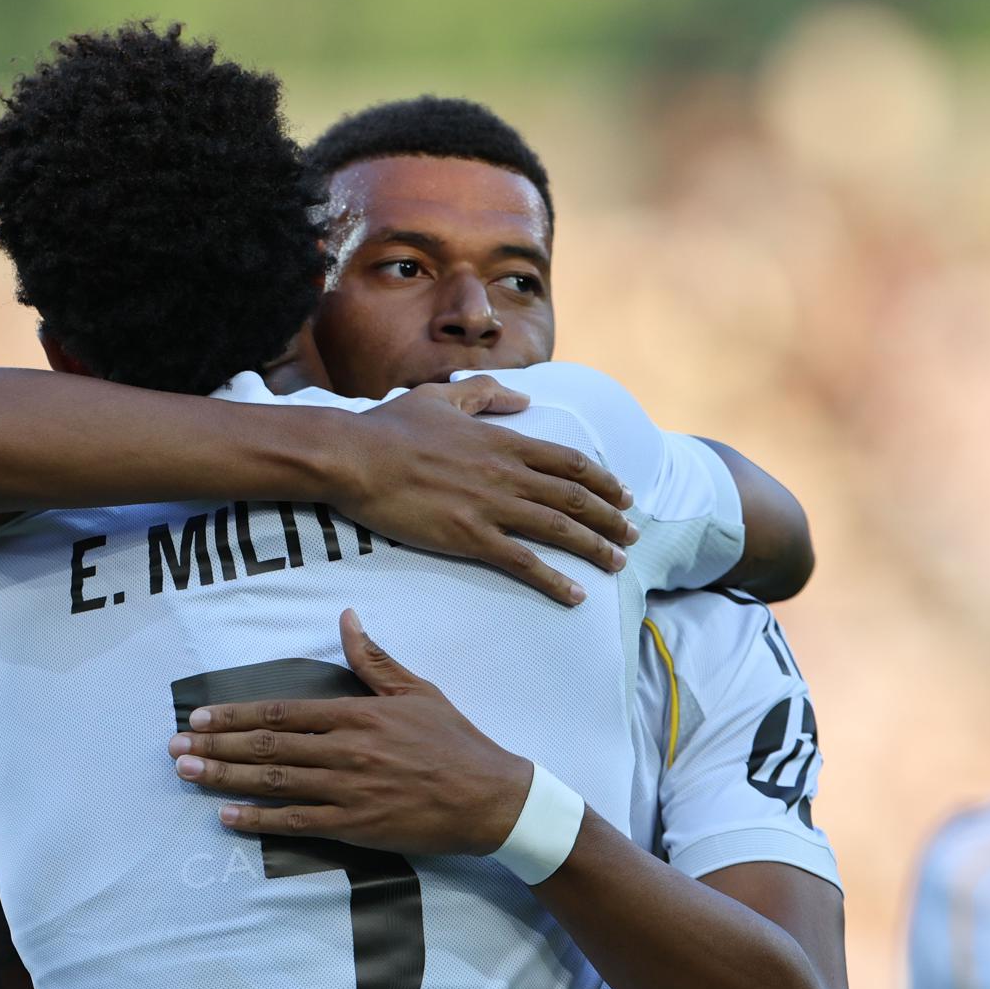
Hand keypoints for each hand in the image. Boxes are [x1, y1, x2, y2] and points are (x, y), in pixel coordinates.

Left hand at [169, 610, 532, 855]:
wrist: (490, 797)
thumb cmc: (455, 742)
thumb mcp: (416, 690)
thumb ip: (373, 659)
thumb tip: (346, 618)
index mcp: (356, 715)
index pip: (281, 712)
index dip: (235, 714)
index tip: (199, 715)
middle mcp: (345, 751)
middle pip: (267, 746)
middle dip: (215, 745)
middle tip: (174, 746)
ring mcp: (347, 791)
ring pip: (273, 781)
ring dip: (224, 776)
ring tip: (186, 773)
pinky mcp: (355, 826)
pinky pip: (296, 822)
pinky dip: (258, 819)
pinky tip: (227, 815)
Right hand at [327, 378, 636, 605]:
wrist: (356, 457)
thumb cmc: (391, 427)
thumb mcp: (441, 397)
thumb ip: (484, 393)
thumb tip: (522, 398)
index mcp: (503, 441)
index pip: (570, 462)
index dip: (603, 480)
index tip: (624, 495)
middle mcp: (507, 473)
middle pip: (575, 497)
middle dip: (611, 517)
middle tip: (633, 534)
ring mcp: (492, 506)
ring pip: (560, 529)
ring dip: (595, 547)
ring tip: (618, 563)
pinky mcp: (470, 537)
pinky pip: (524, 563)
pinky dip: (555, 580)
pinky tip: (577, 595)